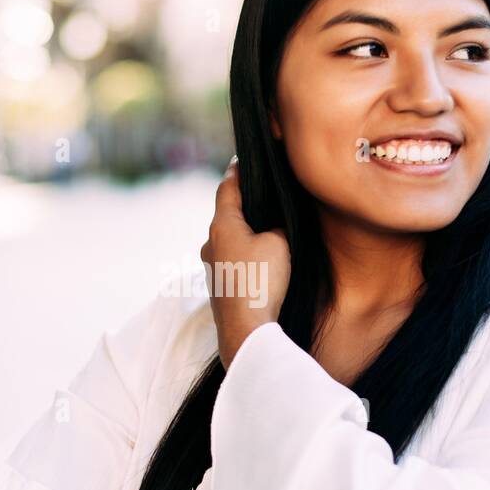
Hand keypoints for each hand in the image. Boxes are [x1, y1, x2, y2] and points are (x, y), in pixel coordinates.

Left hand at [200, 156, 290, 369]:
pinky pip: (231, 260)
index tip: (243, 159)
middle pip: (227, 214)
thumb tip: (271, 227)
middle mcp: (210, 241)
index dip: (238, 171)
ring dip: (244, 232)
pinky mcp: (217, 285)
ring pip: (229, 239)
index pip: (228, 187)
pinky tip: (260, 261)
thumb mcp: (279, 242)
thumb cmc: (261, 281)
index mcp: (222, 224)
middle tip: (261, 193)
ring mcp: (211, 265)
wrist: (246, 329)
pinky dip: (244, 254)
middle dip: (243, 204)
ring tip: (266, 229)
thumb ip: (276, 225)